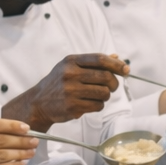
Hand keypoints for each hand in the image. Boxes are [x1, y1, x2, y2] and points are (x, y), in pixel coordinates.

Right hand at [6, 53, 127, 130]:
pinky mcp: (72, 106)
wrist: (39, 102)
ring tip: (97, 96)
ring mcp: (70, 91)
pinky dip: (98, 105)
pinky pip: (98, 106)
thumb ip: (93, 62)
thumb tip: (117, 57)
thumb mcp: (71, 67)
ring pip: (104, 93)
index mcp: (71, 61)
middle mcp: (70, 74)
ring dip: (105, 96)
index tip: (126, 70)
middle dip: (114, 83)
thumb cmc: (59, 83)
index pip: (100, 59)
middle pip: (106, 77)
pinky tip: (89, 103)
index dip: (116, 65)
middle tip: (112, 87)